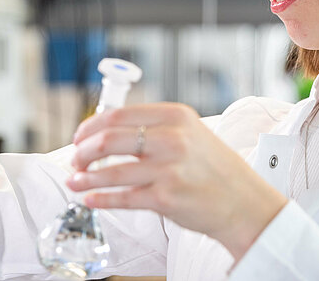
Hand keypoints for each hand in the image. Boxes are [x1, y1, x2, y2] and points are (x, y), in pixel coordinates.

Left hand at [68, 103, 288, 260]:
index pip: (118, 115)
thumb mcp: (190, 132)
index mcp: (175, 115)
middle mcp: (172, 138)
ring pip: (111, 171)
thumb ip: (154, 127)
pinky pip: (123, 198)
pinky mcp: (166, 198)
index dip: (90, 127)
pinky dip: (101, 199)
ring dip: (85, 178)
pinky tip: (90, 199)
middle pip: (109, 139)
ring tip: (74, 181)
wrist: (244, 202)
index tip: (78, 137)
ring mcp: (169, 169)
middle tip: (75, 160)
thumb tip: (107, 131)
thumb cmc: (214, 168)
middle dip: (83, 152)